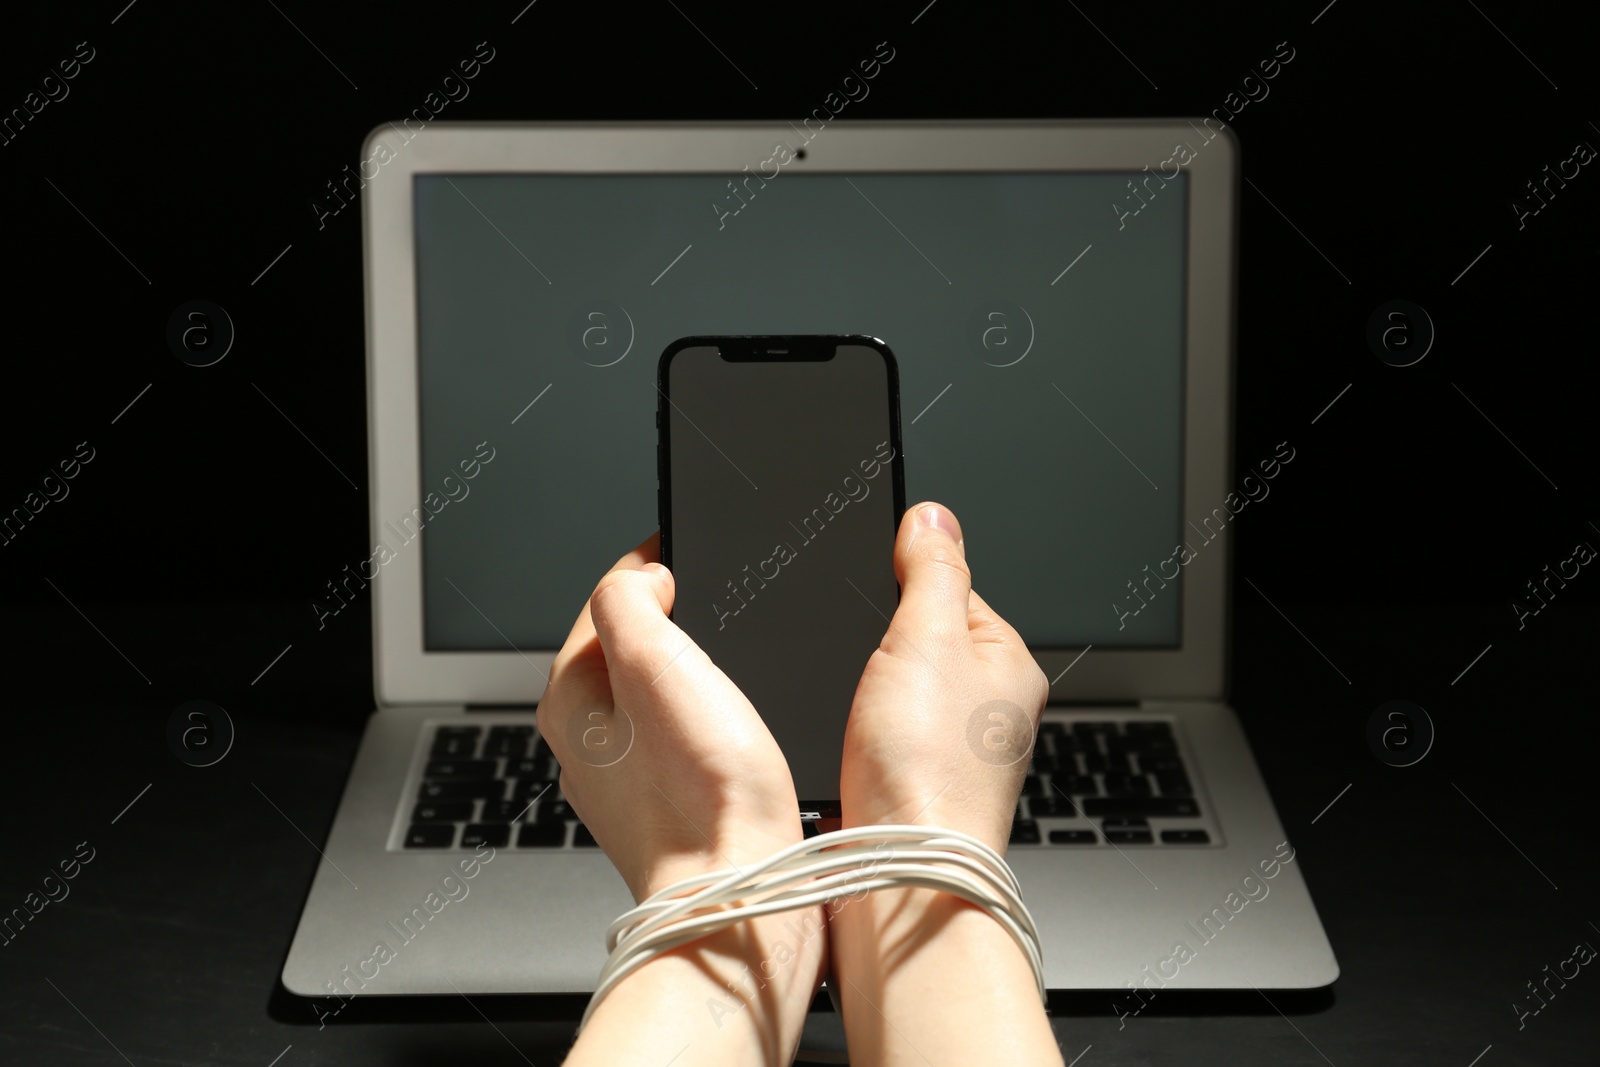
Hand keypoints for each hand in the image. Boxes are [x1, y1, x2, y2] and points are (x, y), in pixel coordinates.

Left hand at [536, 531, 804, 901]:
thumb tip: (644, 578)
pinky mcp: (667, 806)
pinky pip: (679, 735)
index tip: (683, 540)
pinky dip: (706, 713)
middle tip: (715, 591)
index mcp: (570, 698)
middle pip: (626, 644)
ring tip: (731, 650)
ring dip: (690, 665)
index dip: (648, 560)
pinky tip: (738, 719)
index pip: (602, 599)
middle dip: (670, 612)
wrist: (740, 890)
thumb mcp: (657, 662)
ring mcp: (625, 779)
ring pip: (654, 691)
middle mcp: (586, 741)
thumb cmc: (700, 793)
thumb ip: (630, 599)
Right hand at [829, 502, 1063, 1066]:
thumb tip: (934, 514)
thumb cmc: (929, 771)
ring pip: (889, 688)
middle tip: (857, 657)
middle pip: (917, 638)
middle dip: (876, 640)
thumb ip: (933, 569)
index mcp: (1006, 662)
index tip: (867, 578)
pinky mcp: (908, 782)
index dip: (903, 576)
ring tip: (850, 705)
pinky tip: (839, 739)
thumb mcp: (929, 638)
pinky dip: (850, 729)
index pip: (954, 586)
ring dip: (859, 690)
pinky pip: (873, 732)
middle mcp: (986, 707)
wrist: (900, 875)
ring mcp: (948, 749)